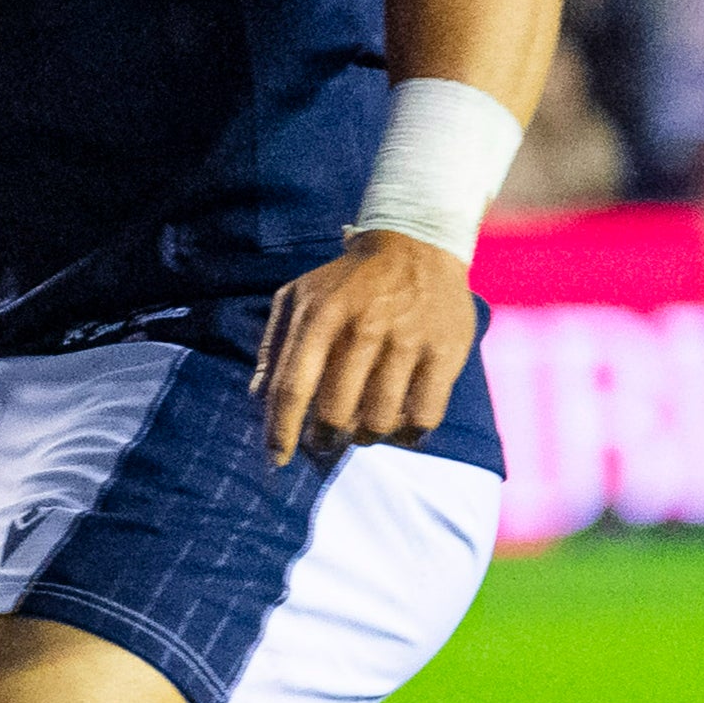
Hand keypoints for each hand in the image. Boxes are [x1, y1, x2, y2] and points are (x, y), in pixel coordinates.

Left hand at [254, 233, 478, 464]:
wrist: (417, 243)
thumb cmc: (348, 281)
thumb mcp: (298, 296)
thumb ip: (273, 344)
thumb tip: (257, 398)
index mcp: (321, 314)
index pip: (292, 388)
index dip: (281, 431)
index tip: (276, 458)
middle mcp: (365, 327)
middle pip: (336, 413)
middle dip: (324, 439)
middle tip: (324, 440)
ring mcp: (408, 341)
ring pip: (379, 421)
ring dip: (364, 437)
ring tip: (360, 430)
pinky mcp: (446, 353)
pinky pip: (424, 417)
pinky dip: (406, 434)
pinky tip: (397, 427)